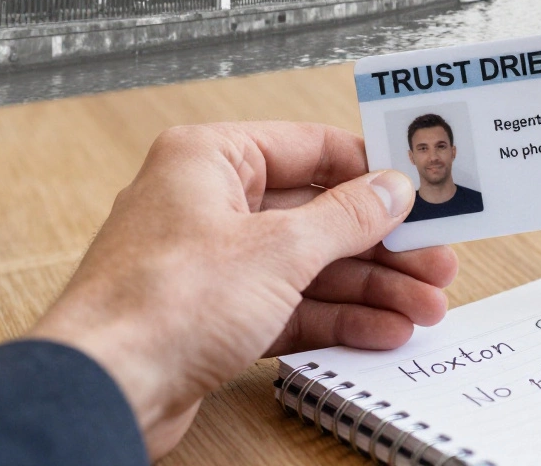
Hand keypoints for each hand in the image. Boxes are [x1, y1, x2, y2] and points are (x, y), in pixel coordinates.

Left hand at [28, 122, 457, 458]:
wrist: (105, 391)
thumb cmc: (162, 305)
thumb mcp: (279, 249)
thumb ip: (346, 217)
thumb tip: (391, 190)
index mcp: (211, 160)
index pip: (313, 149)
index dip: (373, 171)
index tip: (421, 190)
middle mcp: (210, 203)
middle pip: (319, 215)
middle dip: (383, 245)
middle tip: (435, 261)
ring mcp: (213, 262)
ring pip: (311, 265)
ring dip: (371, 288)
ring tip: (424, 307)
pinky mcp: (217, 315)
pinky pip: (292, 306)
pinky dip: (338, 318)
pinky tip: (383, 330)